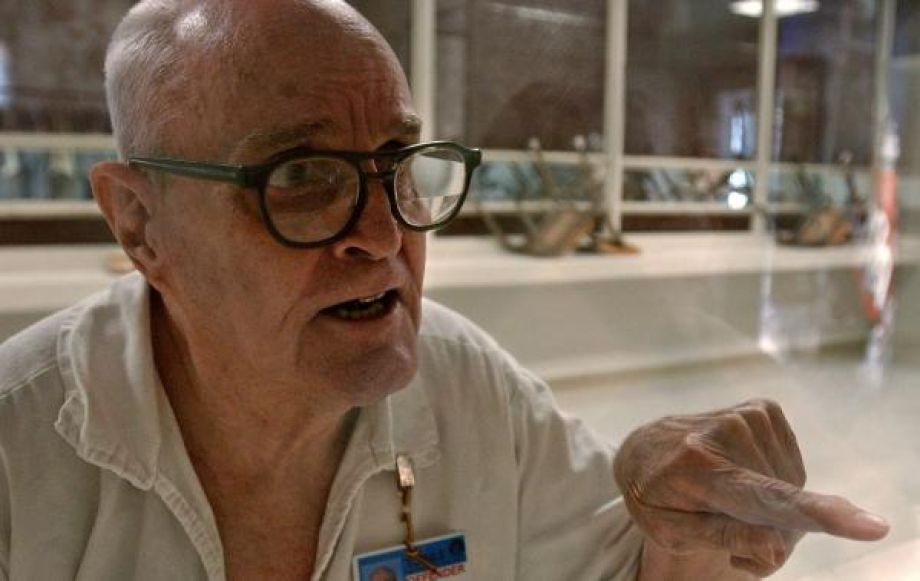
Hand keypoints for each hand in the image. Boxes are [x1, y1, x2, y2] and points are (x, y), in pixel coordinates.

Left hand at [613, 399, 889, 576]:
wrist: (640, 448)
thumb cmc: (653, 497)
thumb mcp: (670, 530)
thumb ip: (724, 537)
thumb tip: (776, 546)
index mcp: (699, 471)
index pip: (765, 499)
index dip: (819, 514)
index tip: (870, 525)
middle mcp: (726, 435)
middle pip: (785, 509)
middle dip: (768, 532)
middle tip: (726, 528)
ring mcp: (747, 416)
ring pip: (794, 488)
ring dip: (772, 508)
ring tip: (728, 499)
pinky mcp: (762, 409)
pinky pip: (792, 465)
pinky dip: (776, 481)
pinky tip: (743, 476)